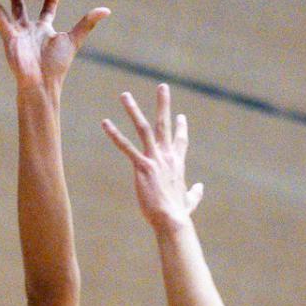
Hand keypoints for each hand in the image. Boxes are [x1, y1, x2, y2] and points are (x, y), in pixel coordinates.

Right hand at [0, 0, 108, 91]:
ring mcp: (17, 30)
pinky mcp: (7, 34)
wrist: (42, 83)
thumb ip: (87, 23)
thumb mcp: (74, 39)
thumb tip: (106, 10)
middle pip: (24, 2)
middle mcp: (29, 27)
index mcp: (44, 28)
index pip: (48, 5)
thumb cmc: (57, 66)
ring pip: (6, 5)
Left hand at [103, 84, 205, 233]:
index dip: (181, 127)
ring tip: (124, 95)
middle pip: (164, 125)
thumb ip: (195, 193)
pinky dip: (115, 135)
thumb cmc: (178, 214)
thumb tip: (200, 187)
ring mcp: (155, 159)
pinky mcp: (143, 167)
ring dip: (133, 110)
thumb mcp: (190, 201)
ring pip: (144, 128)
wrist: (172, 220)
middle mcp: (167, 157)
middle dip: (163, 104)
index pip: (180, 140)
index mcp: (177, 164)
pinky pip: (126, 147)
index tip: (181, 115)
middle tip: (162, 86)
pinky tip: (105, 123)